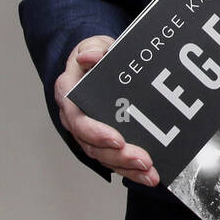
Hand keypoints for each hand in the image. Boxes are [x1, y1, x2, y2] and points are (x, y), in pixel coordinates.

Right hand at [54, 35, 158, 185]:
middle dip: (118, 156)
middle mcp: (75, 118)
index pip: (79, 119)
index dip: (96, 132)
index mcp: (69, 94)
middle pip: (93, 145)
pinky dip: (131, 169)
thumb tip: (90, 56)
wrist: (99, 62)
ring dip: (127, 168)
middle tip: (143, 160)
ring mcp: (89, 132)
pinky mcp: (103, 141)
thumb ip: (94, 48)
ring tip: (150, 174)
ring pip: (104, 157)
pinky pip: (114, 159)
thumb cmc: (96, 55)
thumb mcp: (95, 44)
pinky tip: (149, 175)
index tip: (117, 138)